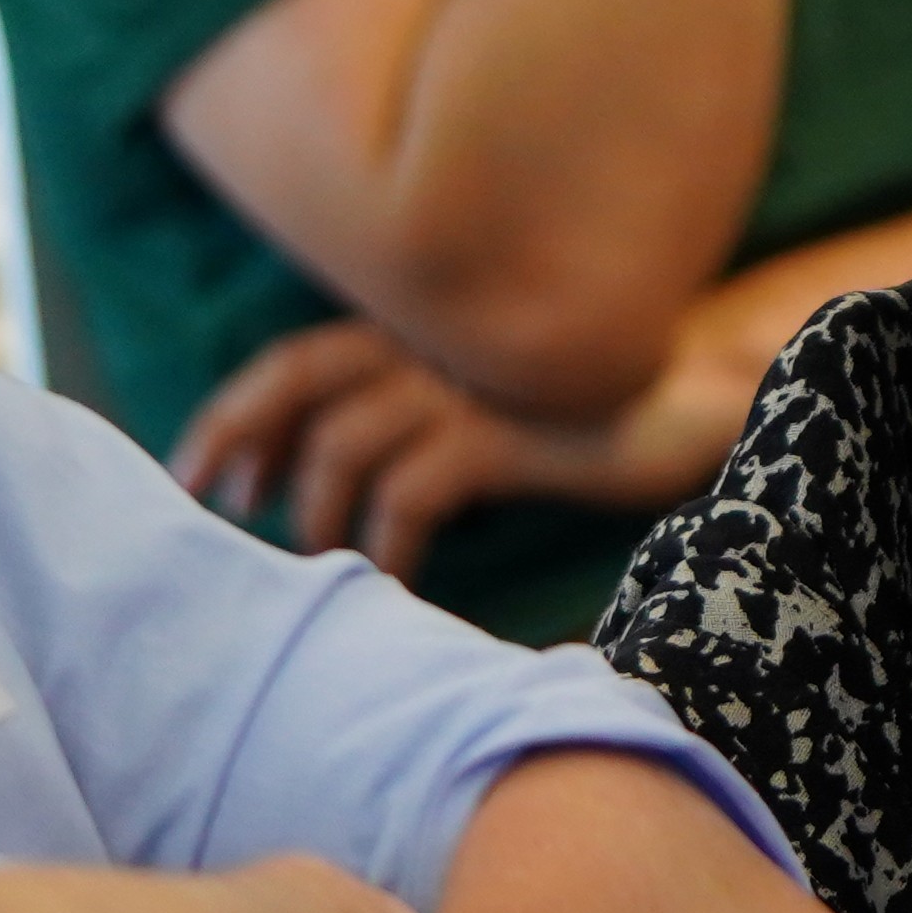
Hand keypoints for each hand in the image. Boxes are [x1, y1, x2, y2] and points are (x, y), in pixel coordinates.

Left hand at [176, 292, 787, 586]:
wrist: (708, 406)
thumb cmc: (589, 421)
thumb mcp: (488, 408)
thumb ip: (419, 415)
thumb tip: (324, 477)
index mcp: (425, 330)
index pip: (298, 357)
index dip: (236, 411)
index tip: (203, 478)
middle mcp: (439, 341)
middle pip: (302, 374)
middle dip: (242, 438)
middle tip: (220, 510)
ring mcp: (476, 382)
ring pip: (348, 438)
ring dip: (319, 510)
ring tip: (325, 566)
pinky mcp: (516, 428)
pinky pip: (418, 488)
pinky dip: (389, 543)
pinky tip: (396, 583)